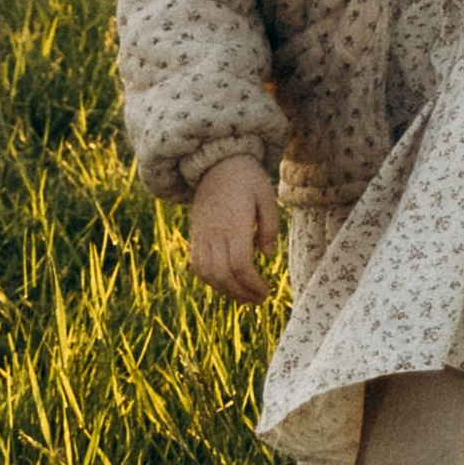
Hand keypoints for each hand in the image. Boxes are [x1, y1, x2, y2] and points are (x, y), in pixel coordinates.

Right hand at [187, 156, 279, 306]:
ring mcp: (201, 235)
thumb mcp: (266, 196)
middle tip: (258, 301)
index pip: (239, 264)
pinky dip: (210, 280)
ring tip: (244, 297)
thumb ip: (268, 227)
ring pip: (207, 273)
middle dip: (241, 293)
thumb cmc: (247, 179)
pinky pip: (197, 265)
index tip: (265, 292)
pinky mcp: (195, 235)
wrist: (215, 163)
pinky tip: (226, 284)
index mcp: (233, 223)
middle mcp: (213, 232)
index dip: (251, 283)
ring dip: (226, 290)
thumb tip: (267, 256)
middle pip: (223, 274)